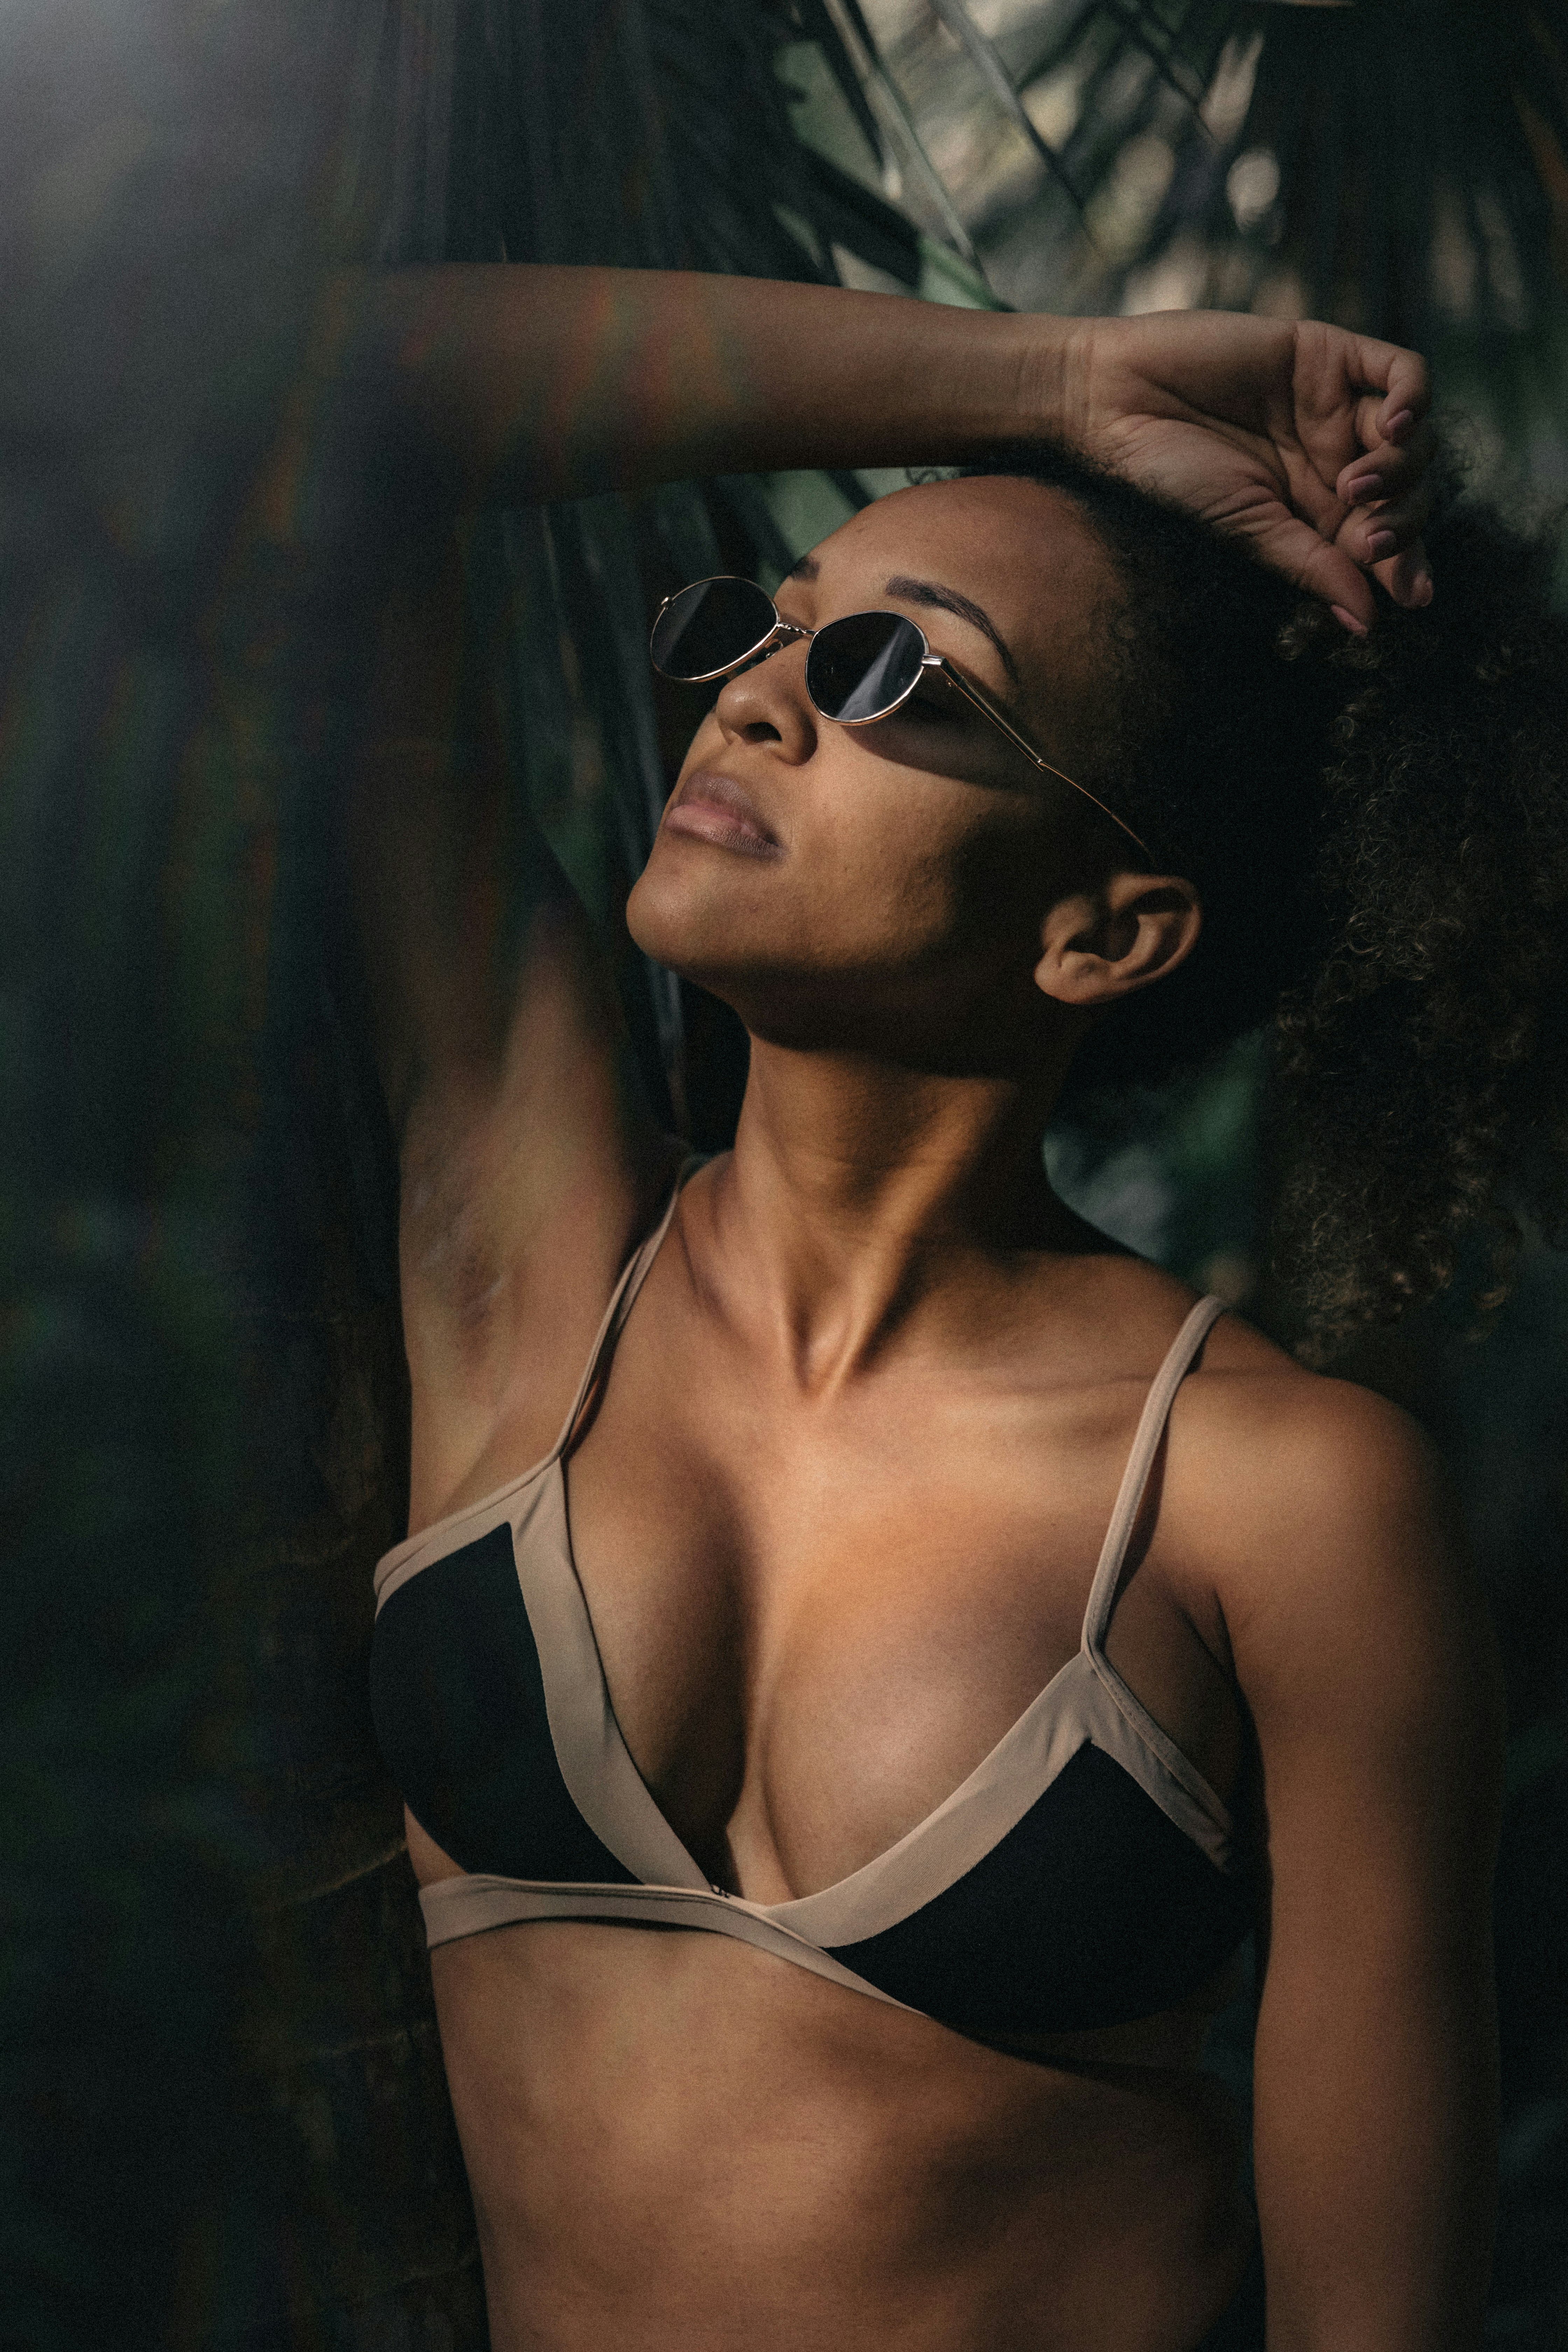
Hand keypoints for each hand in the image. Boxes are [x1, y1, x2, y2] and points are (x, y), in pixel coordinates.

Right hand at [1059, 310, 1432, 631]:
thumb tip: (1368, 619)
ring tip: (1354, 485)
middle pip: (1412, 490)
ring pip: (1416, 437)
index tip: (1412, 596)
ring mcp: (1335, 406)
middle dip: (1405, 521)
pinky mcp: (1329, 355)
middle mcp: (1334, 458)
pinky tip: (1395, 424)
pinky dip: (1412, 398)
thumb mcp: (1246, 530)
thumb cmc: (1167, 475)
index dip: (1406, 567)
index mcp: (1315, 511)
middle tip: (1371, 540)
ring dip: (1403, 467)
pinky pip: (1403, 371)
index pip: (1384, 540)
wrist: (1114, 401)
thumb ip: (1310, 566)